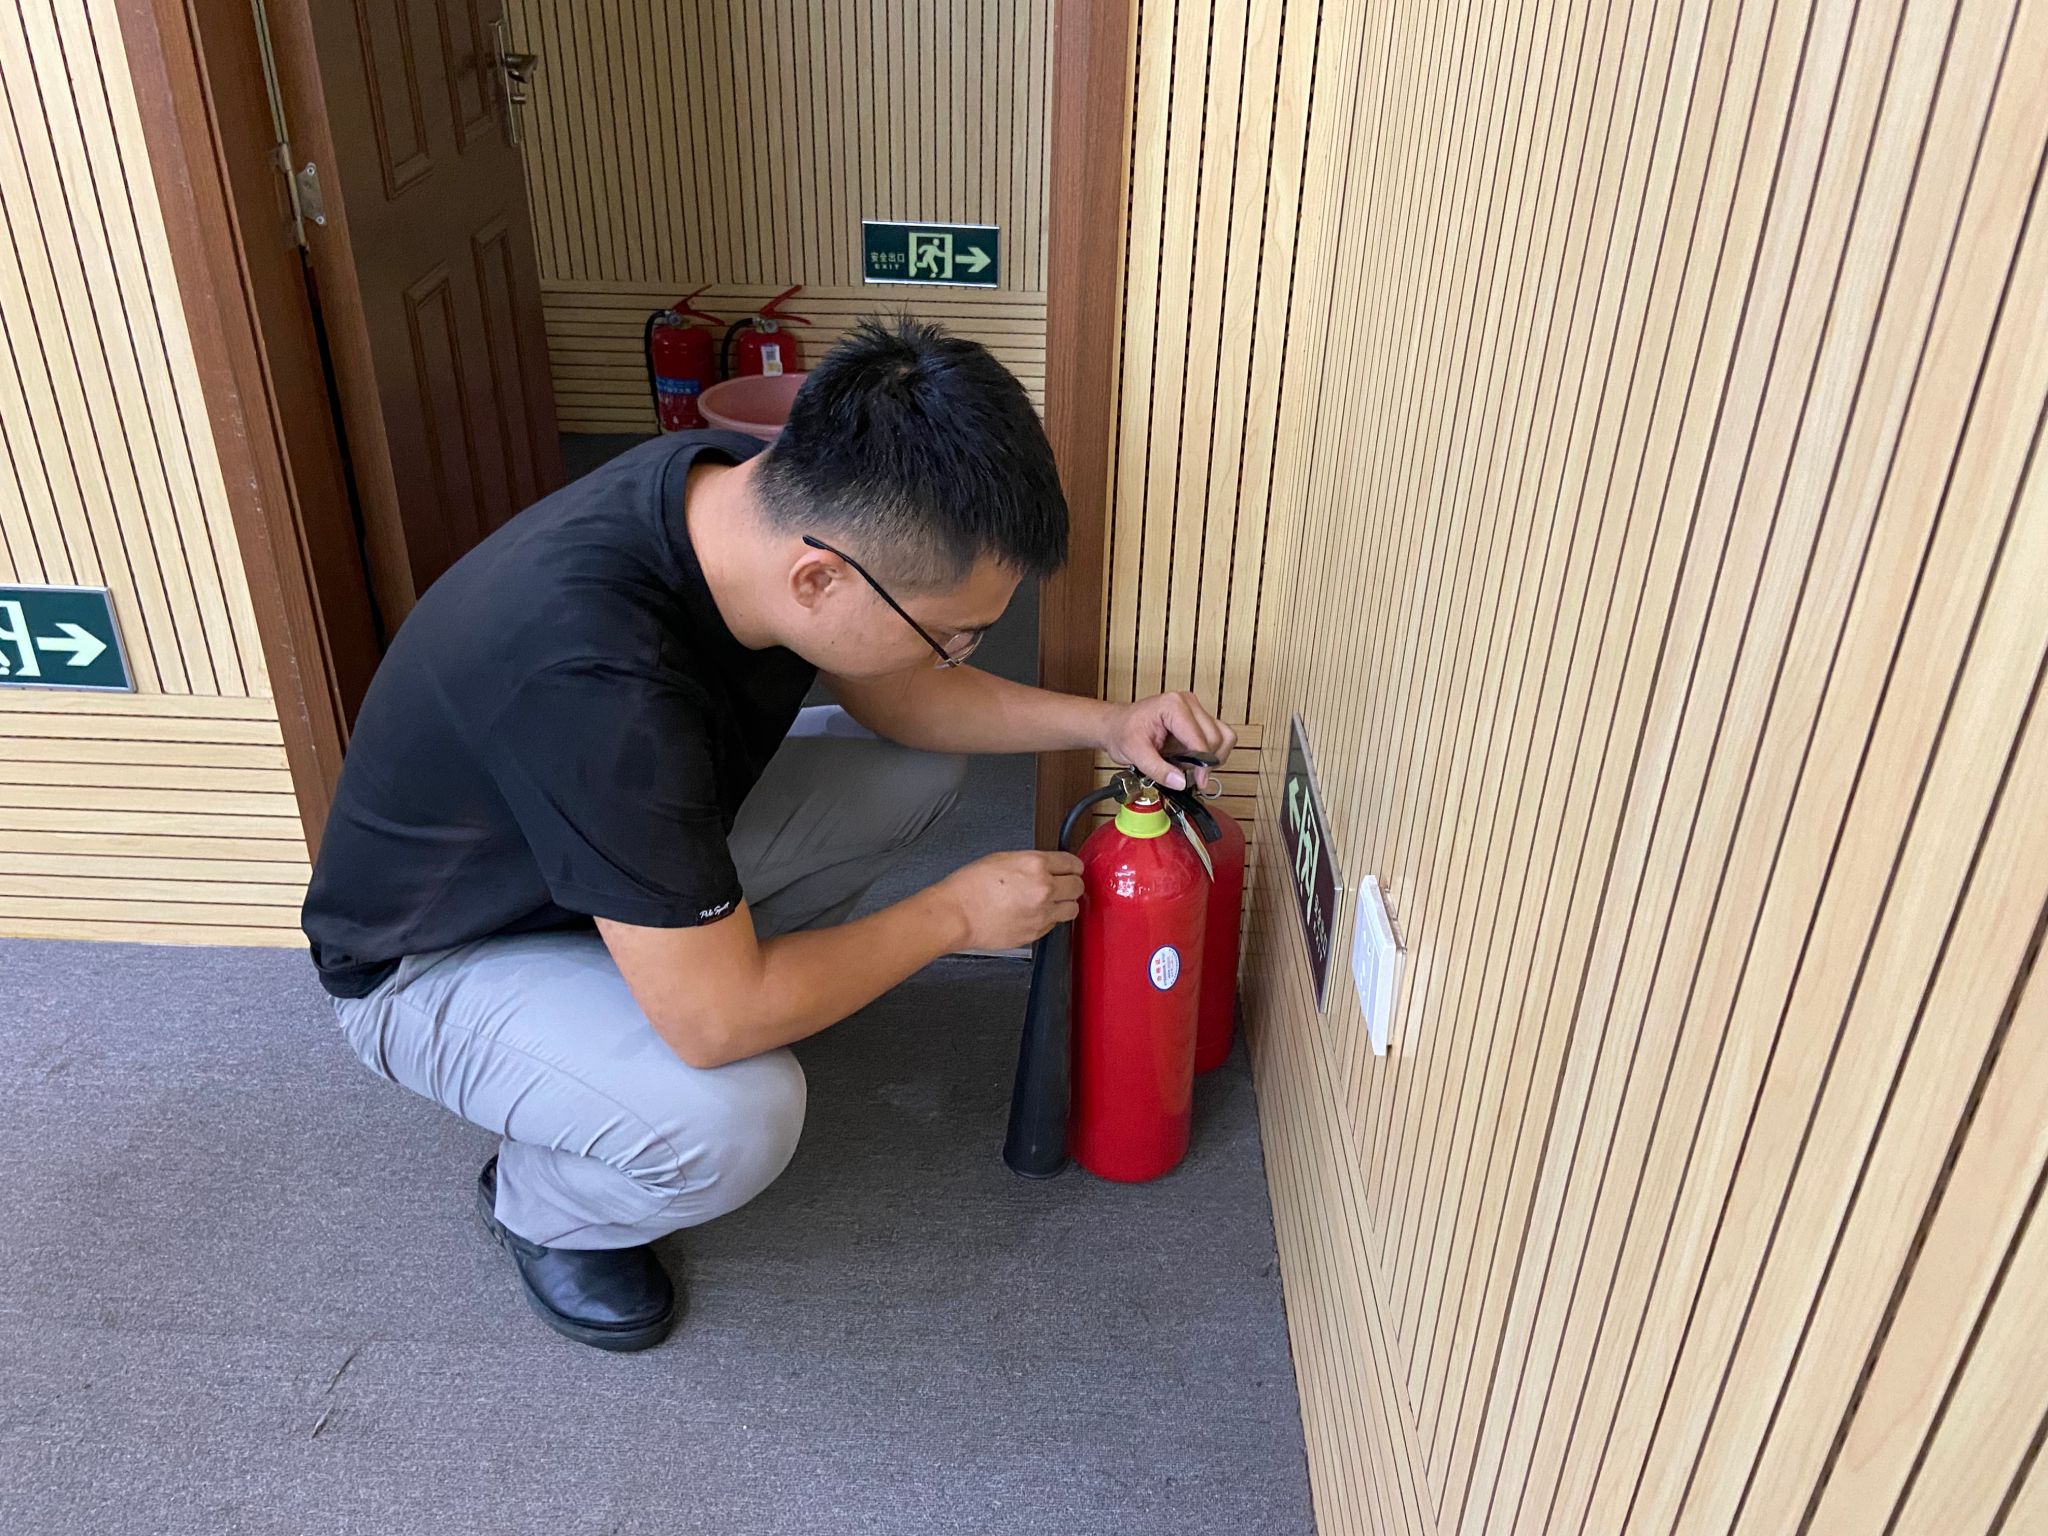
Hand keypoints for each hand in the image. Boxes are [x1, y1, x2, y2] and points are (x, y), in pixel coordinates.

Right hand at [939, 850, 1084, 948]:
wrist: (957, 915)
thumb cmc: (970, 887)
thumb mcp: (1002, 859)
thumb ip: (1031, 862)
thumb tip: (1046, 867)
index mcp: (1036, 865)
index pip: (1072, 863)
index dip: (1073, 866)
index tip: (1072, 869)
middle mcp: (1044, 888)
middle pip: (1078, 887)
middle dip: (1071, 885)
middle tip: (1063, 885)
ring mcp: (1042, 913)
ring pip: (1072, 909)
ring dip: (1065, 904)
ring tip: (1051, 902)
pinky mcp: (1036, 933)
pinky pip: (1054, 925)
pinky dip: (1048, 920)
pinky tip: (1032, 914)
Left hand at [1098, 691, 1236, 791]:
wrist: (1116, 725)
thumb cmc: (1122, 732)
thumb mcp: (1134, 754)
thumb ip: (1158, 769)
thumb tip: (1180, 782)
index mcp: (1173, 706)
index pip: (1200, 739)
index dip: (1202, 765)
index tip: (1199, 782)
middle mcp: (1188, 703)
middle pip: (1216, 738)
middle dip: (1205, 762)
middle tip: (1184, 773)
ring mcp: (1195, 709)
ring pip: (1223, 737)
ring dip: (1210, 757)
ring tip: (1186, 764)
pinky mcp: (1198, 719)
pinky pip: (1218, 737)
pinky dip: (1210, 753)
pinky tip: (1191, 759)